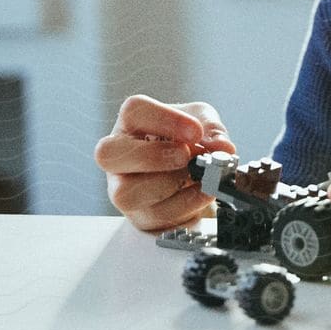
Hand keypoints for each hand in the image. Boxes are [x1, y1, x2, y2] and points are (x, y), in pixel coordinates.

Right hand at [94, 95, 235, 233]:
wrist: (195, 178)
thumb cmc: (189, 143)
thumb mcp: (204, 125)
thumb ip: (213, 131)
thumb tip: (222, 147)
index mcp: (132, 124)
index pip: (134, 112)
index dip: (165, 120)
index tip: (195, 131)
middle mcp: (118, 156)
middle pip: (108, 154)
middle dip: (152, 156)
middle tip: (186, 156)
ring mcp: (123, 189)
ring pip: (127, 193)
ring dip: (169, 184)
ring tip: (198, 177)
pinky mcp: (140, 217)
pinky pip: (154, 216)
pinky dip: (185, 204)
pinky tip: (203, 193)